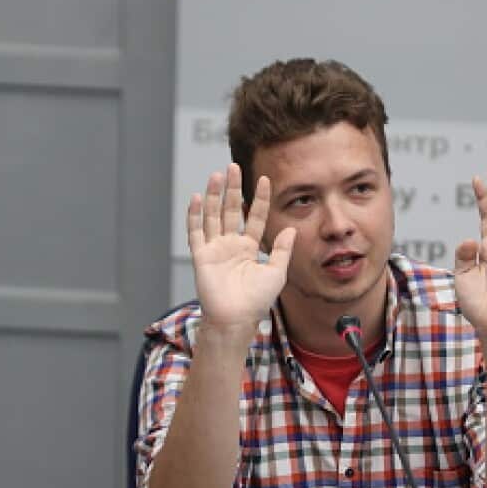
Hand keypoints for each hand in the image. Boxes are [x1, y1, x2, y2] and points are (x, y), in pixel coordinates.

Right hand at [187, 163, 295, 329]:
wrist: (236, 319)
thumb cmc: (256, 301)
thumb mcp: (276, 273)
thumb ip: (281, 250)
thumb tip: (290, 230)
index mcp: (249, 247)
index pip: (254, 217)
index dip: (259, 199)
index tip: (264, 180)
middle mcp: (231, 244)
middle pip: (231, 210)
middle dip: (232, 189)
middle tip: (233, 167)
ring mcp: (215, 248)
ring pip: (213, 215)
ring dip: (214, 195)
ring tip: (216, 175)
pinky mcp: (201, 256)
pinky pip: (196, 232)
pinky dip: (195, 215)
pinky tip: (197, 198)